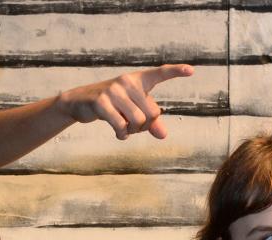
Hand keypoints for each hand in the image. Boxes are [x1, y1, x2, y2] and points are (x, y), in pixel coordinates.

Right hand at [55, 64, 193, 139]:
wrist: (79, 102)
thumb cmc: (112, 105)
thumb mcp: (132, 110)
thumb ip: (150, 122)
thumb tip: (163, 135)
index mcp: (138, 80)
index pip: (160, 74)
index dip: (176, 72)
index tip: (192, 71)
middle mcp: (127, 82)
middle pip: (151, 113)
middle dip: (145, 126)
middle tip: (134, 127)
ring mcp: (114, 91)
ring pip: (137, 121)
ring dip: (133, 132)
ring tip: (125, 130)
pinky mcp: (101, 102)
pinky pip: (121, 126)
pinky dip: (122, 135)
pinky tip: (119, 134)